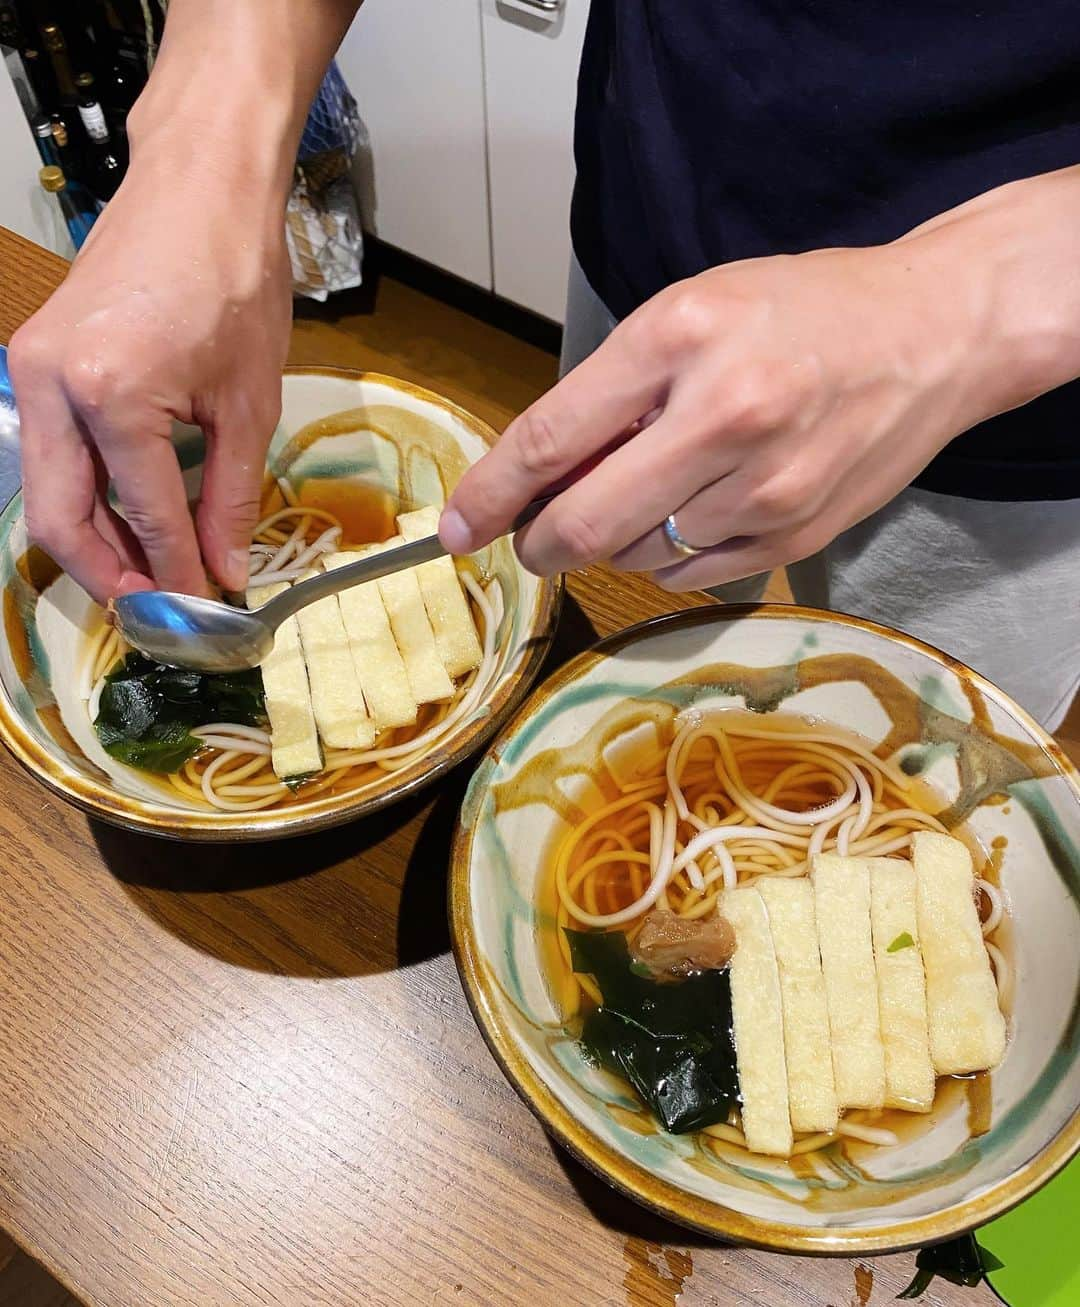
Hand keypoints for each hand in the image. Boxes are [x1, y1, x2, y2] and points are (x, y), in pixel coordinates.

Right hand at [8, 157, 290, 604]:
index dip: (178, 574)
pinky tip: (133, 519)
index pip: (146, 515)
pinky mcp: (35, 360)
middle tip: (159, 613)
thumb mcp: (249, 402)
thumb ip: (230, 497)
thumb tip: (224, 570)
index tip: (207, 613)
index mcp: (111, 395)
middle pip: (60, 520)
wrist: (200, 187)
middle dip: (109, 576)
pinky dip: (89, 495)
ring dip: (96, 543)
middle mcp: (51, 386)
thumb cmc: (236, 279)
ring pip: (48, 492)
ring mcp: (32, 370)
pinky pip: (53, 453)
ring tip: (152, 576)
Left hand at [440, 174, 1079, 588]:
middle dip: (541, 543)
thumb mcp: (692, 312)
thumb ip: (612, 392)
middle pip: (585, 525)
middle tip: (536, 536)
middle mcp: (724, 418)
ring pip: (635, 558)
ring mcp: (765, 489)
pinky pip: (690, 577)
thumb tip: (537, 481)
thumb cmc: (800, 312)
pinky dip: (669, 557)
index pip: (552, 439)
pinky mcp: (795, 539)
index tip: (456, 530)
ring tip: (653, 491)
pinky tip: (697, 512)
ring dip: (615, 541)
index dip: (489, 495)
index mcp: (680, 339)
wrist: (934, 336)